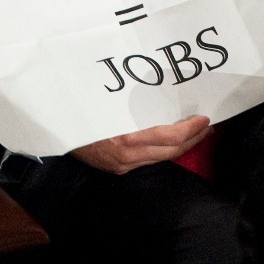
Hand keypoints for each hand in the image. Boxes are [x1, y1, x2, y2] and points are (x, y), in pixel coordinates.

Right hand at [70, 116, 211, 174]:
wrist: (57, 129)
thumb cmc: (83, 110)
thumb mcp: (109, 104)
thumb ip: (135, 105)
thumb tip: (163, 94)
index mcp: (128, 138)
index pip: (171, 137)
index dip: (191, 129)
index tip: (204, 118)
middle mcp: (129, 155)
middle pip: (172, 151)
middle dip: (194, 139)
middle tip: (207, 127)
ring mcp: (124, 165)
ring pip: (163, 158)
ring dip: (182, 146)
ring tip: (195, 134)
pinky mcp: (119, 169)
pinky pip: (149, 160)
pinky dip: (164, 151)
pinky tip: (170, 142)